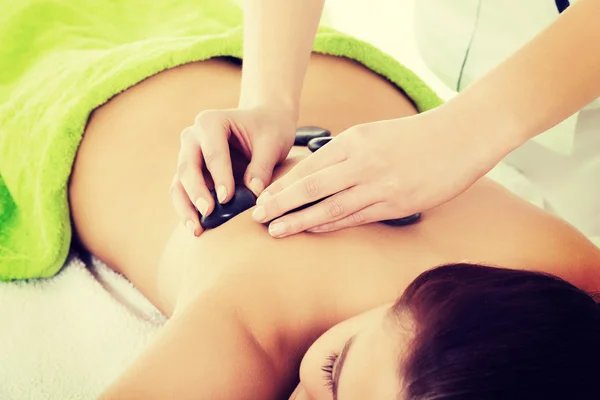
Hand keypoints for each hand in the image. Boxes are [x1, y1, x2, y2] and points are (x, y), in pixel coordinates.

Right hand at [170, 106, 295, 235]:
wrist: (263, 125)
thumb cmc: (269, 130)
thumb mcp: (272, 142)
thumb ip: (262, 166)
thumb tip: (254, 193)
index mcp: (211, 122)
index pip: (212, 151)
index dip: (219, 175)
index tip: (227, 198)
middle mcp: (193, 137)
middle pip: (188, 166)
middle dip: (197, 191)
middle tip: (208, 212)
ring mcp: (188, 156)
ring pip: (179, 183)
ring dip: (185, 207)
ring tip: (197, 229)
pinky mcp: (190, 173)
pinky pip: (182, 193)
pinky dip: (187, 210)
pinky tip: (197, 229)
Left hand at [251, 112, 501, 236]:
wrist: (460, 137)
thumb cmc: (414, 135)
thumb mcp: (373, 133)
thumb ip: (345, 152)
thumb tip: (316, 173)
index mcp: (354, 140)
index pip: (308, 167)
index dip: (281, 185)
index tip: (261, 197)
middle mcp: (362, 162)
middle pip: (311, 188)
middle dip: (280, 204)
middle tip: (256, 217)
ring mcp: (379, 185)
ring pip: (330, 207)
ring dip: (299, 220)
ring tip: (276, 230)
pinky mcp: (395, 204)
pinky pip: (355, 218)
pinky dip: (330, 225)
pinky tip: (312, 230)